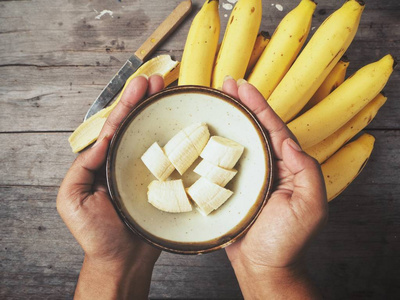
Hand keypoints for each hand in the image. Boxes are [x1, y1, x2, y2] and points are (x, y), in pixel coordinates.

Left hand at [57, 75, 163, 298]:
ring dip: (161, 113)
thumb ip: (82, 168)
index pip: (115, 127)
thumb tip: (102, 140)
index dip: (125, 105)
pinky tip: (186, 126)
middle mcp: (126, 162)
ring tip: (169, 91)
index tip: (138, 85)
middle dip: (144, 100)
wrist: (122, 259)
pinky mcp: (165, 185)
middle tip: (157, 80)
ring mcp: (148, 172)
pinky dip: (179, 141)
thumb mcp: (73, 200)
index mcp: (104, 162)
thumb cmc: (95, 233)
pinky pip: (173, 160)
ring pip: (155, 137)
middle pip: (136, 125)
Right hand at [223, 78, 327, 298]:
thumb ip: (307, 171)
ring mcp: (247, 176)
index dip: (259, 105)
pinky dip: (213, 146)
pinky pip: (221, 162)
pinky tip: (201, 134)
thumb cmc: (287, 241)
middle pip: (253, 128)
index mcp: (287, 166)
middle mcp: (268, 166)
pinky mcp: (229, 188)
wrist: (263, 267)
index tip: (243, 86)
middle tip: (224, 83)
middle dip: (240, 104)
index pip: (273, 128)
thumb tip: (288, 141)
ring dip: (226, 119)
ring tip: (213, 99)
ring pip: (236, 141)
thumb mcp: (310, 206)